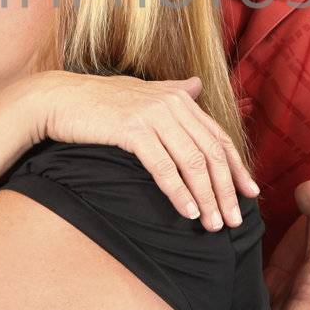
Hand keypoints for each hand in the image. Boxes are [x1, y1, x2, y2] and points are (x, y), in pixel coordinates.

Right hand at [25, 71, 258, 230]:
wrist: (60, 99)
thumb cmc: (99, 102)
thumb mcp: (143, 93)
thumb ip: (174, 91)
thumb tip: (197, 84)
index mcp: (179, 98)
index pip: (218, 137)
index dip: (237, 167)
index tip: (250, 194)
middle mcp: (172, 103)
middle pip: (210, 153)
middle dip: (226, 190)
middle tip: (233, 220)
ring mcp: (153, 115)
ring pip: (192, 163)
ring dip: (206, 198)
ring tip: (213, 225)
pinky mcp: (133, 130)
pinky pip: (163, 167)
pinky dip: (179, 193)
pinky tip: (187, 213)